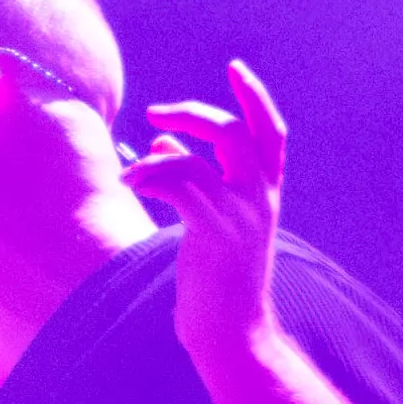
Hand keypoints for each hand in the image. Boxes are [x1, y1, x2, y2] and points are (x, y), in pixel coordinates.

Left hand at [124, 57, 289, 367]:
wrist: (233, 334)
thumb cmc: (219, 283)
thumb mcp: (213, 224)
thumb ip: (195, 178)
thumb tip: (162, 140)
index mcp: (266, 195)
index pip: (271, 133)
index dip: (256, 97)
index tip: (235, 68)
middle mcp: (260, 198)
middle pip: (237, 132)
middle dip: (195, 113)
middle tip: (158, 112)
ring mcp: (241, 214)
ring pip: (202, 158)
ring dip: (160, 155)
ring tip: (132, 171)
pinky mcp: (214, 231)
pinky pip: (179, 184)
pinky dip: (150, 175)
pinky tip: (131, 184)